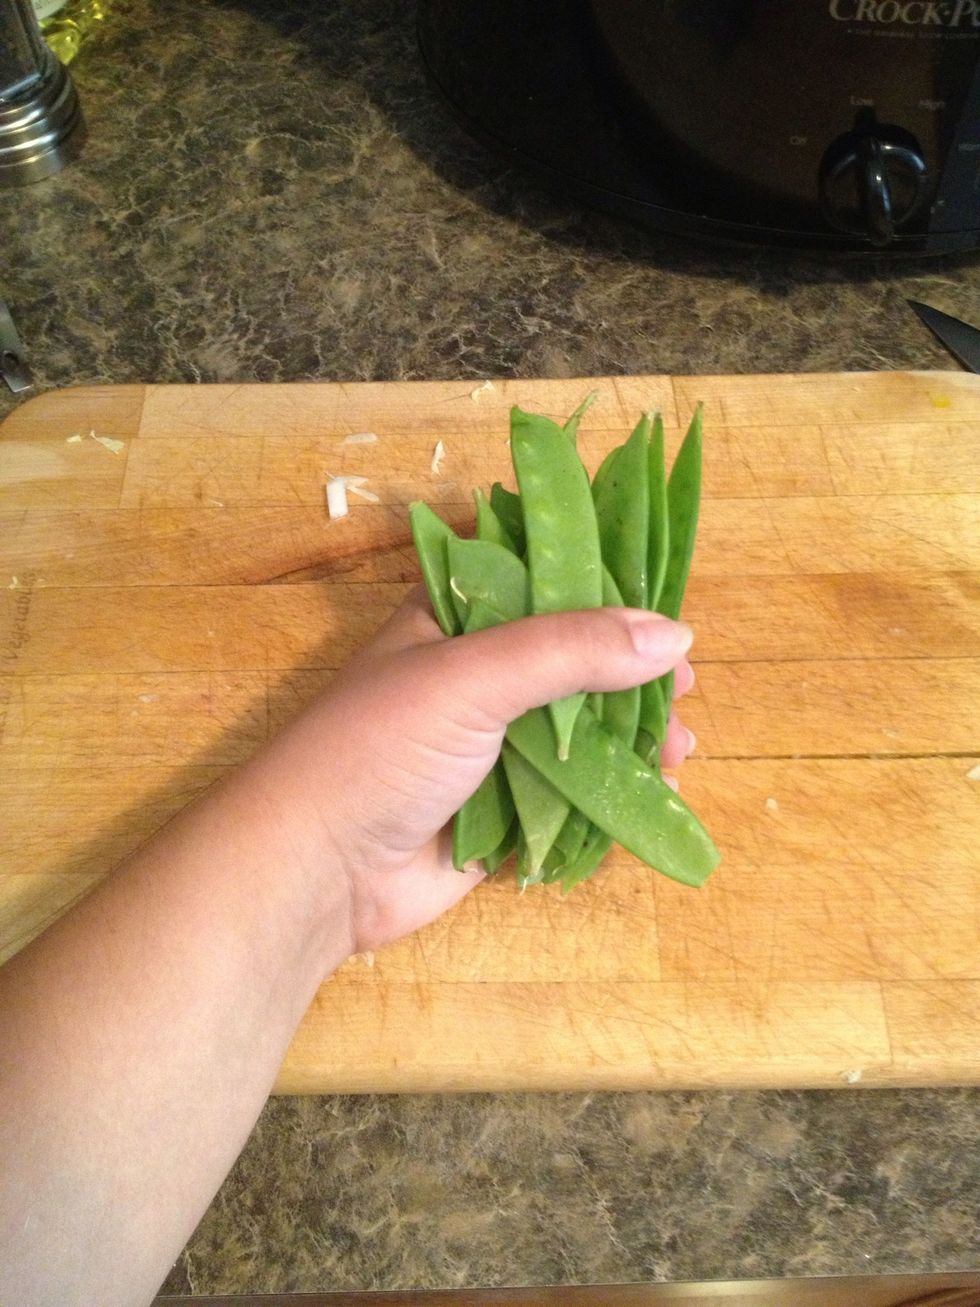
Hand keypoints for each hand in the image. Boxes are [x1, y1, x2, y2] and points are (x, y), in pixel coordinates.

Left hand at [241, 589, 697, 956]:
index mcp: (452, 620)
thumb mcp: (472, 676)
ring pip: (578, 729)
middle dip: (629, 673)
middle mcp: (473, 677)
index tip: (663, 604)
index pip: (539, 582)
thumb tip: (673, 635)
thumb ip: (570, 650)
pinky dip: (613, 790)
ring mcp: (488, 748)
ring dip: (631, 735)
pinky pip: (571, 793)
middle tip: (682, 686)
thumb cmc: (379, 749)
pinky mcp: (501, 811)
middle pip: (570, 661)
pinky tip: (656, 790)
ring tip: (681, 745)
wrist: (319, 870)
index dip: (602, 588)